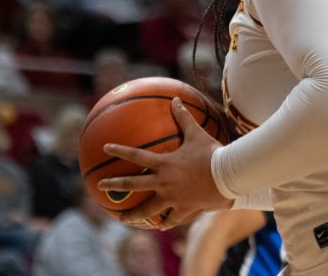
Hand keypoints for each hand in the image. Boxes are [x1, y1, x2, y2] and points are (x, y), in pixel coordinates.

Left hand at [98, 98, 231, 230]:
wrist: (228, 177)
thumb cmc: (212, 153)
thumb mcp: (197, 134)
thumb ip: (184, 117)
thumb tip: (175, 100)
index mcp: (164, 164)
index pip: (136, 156)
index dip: (119, 150)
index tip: (105, 147)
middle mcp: (164, 182)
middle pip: (133, 185)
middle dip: (114, 186)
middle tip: (99, 187)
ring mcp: (172, 198)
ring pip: (147, 209)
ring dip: (133, 215)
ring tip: (123, 219)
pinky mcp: (184, 209)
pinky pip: (171, 219)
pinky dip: (165, 222)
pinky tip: (160, 227)